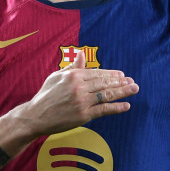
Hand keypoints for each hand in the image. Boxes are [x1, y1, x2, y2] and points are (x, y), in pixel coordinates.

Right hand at [16, 49, 137, 136]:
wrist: (35, 116)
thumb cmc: (45, 96)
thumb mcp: (56, 76)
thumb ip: (72, 66)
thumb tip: (81, 54)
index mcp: (73, 75)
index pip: (97, 73)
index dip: (111, 74)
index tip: (122, 75)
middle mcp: (79, 87)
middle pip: (104, 83)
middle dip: (120, 82)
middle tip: (133, 81)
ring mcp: (82, 101)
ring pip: (107, 95)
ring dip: (122, 92)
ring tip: (134, 89)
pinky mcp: (83, 115)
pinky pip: (104, 110)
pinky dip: (116, 108)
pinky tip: (126, 105)